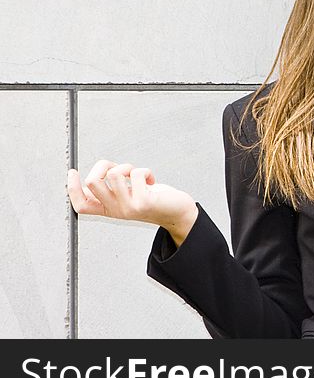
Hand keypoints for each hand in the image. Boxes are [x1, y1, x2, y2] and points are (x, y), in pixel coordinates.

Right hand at [67, 160, 197, 239]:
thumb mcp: (128, 195)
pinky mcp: (143, 202)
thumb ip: (114, 187)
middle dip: (103, 165)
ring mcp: (129, 207)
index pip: (81, 204)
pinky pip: (136, 174)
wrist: (177, 213)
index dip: (72, 188)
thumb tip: (100, 171)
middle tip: (118, 166)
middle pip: (92, 183)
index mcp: (109, 209)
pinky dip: (145, 171)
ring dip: (126, 166)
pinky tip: (151, 179)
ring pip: (113, 175)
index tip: (72, 172)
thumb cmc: (153, 199)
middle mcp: (116, 210)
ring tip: (137, 173)